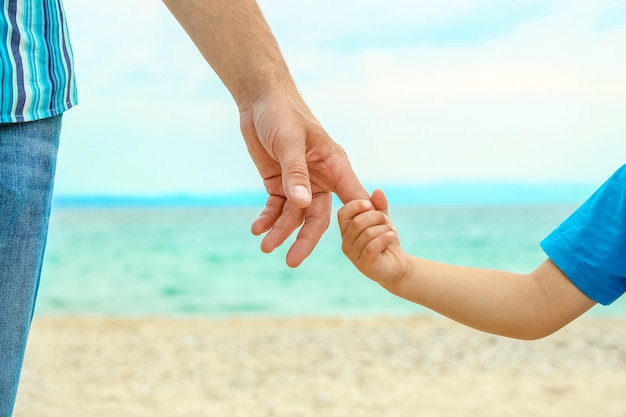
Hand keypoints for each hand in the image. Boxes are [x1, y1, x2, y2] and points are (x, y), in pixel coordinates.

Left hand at [239, 92, 368, 266]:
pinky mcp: (279, 183)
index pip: (352, 200)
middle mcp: (321, 179)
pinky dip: (267, 219)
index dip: (357, 223)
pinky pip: (276, 207)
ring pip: (294, 216)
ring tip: (265, 246)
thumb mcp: (289, 142)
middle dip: (305, 239)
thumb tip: (301, 205)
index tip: (360, 246)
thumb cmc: (283, 113)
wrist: (259, 100)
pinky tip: (257, 229)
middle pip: (318, 217)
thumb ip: (295, 173)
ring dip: (281, 231)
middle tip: (292, 261)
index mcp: (335, 166)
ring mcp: (300, 183)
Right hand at [338, 189, 407, 284]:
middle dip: (376, 217)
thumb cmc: (385, 241)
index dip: (356, 205)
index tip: (371, 204)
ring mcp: (354, 256)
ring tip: (391, 231)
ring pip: (367, 233)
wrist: (397, 265)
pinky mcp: (365, 265)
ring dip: (384, 228)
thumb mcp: (383, 220)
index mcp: (347, 230)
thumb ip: (380, 206)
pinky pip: (372, 247)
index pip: (343, 213)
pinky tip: (392, 235)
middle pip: (357, 222)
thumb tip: (377, 191)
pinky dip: (385, 238)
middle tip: (387, 220)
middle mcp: (346, 243)